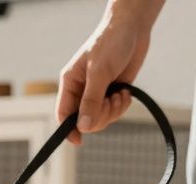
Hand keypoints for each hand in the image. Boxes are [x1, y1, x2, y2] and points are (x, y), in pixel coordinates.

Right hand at [57, 0, 163, 143]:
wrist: (132, 29)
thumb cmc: (110, 44)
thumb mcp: (99, 72)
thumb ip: (91, 100)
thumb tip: (83, 127)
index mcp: (70, 84)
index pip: (64, 114)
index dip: (68, 130)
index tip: (78, 141)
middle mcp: (81, 91)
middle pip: (84, 120)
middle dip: (100, 115)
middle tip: (110, 101)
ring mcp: (97, 93)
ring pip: (101, 118)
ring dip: (114, 110)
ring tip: (119, 93)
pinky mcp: (113, 92)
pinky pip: (114, 111)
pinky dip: (122, 105)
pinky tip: (125, 91)